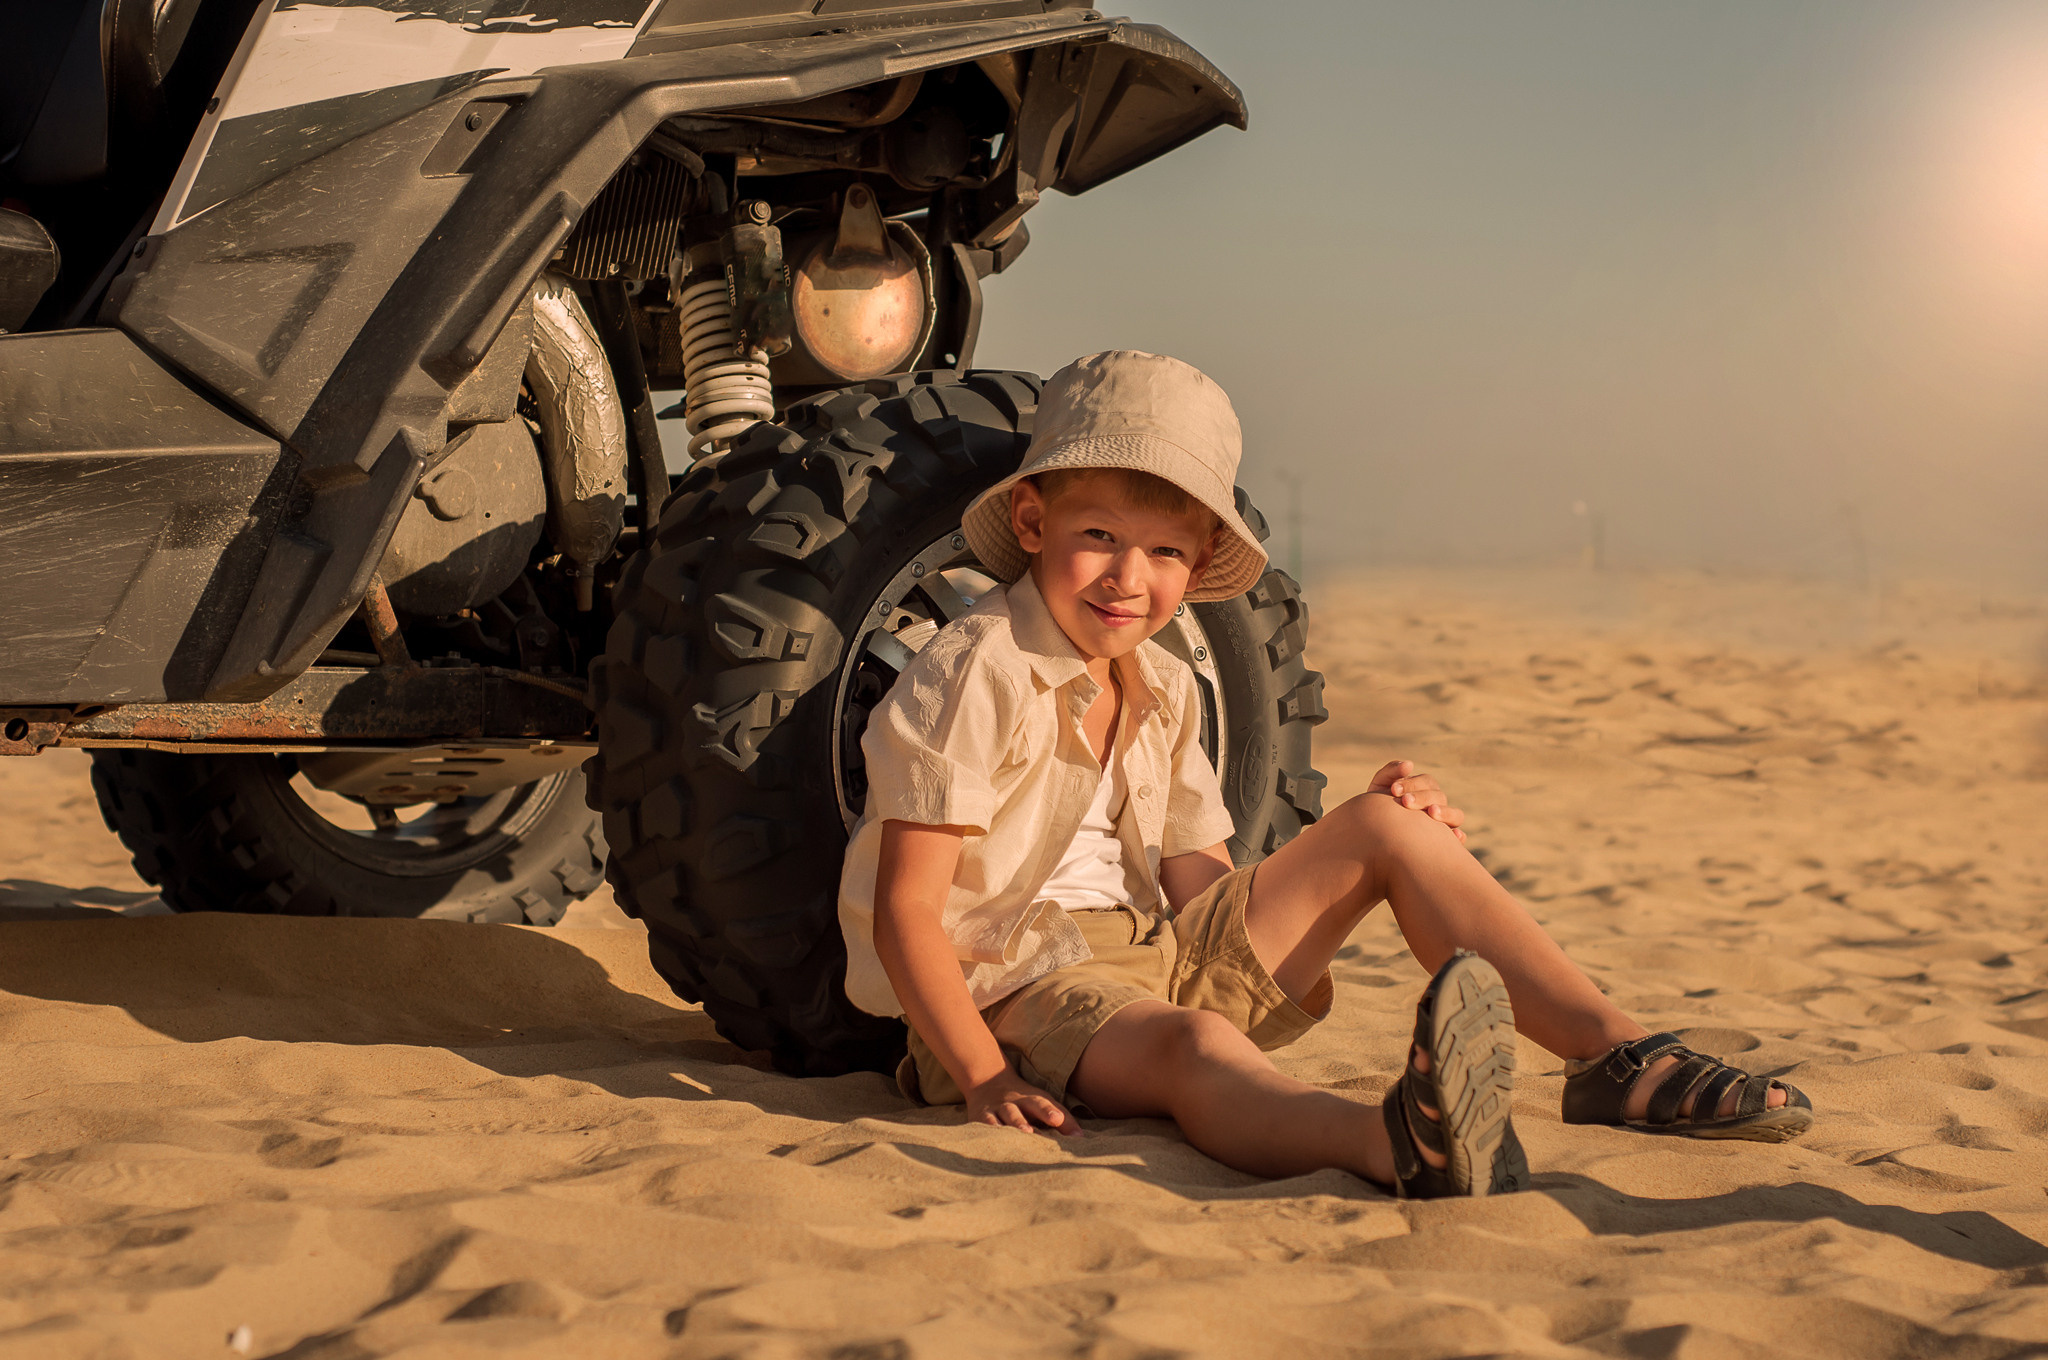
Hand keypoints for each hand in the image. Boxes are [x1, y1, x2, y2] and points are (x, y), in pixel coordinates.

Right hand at [963, 1066, 1080, 1135]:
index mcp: (1033, 1099)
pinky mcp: (980, 1118)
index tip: (1060, 1121)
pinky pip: (984, 1124)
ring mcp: (998, 1109)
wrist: (988, 1083)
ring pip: (1005, 1116)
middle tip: (1041, 1128)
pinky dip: (989, 1131)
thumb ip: (1063, 1120)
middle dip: (1035, 1115)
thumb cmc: (1024, 1102)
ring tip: (1023, 1134)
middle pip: (1026, 1107)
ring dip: (1014, 1124)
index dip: (1052, 1112)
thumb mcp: (1043, 1104)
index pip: (1044, 1104)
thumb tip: (1081, 1139)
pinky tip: (994, 1141)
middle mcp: (1016, 1103)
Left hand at [1368, 759, 1466, 842]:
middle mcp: (1437, 804)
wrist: (1373, 831)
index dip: (1412, 784)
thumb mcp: (1380, 786)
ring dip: (1446, 813)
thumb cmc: (1377, 805)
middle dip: (1422, 798)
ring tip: (1432, 812)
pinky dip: (1459, 837)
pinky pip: (1459, 839)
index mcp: (1424, 789)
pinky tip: (1454, 836)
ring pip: (1456, 815)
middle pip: (1439, 797)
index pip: (1426, 782)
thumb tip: (1409, 764)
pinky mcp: (1444, 842)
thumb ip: (1391, 772)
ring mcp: (1443, 823)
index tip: (1394, 790)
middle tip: (1405, 801)